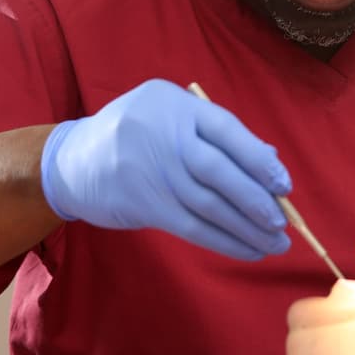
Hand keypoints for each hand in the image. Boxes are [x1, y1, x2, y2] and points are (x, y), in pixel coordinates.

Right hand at [40, 79, 291, 259]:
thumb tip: (269, 163)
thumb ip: (214, 133)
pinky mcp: (143, 205)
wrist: (71, 161)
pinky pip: (191, 227)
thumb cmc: (135, 135)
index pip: (226, 129)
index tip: (283, 184)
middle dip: (255, 200)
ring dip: (246, 228)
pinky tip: (247, 250)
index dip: (258, 158)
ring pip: (208, 205)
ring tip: (273, 243)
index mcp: (173, 104)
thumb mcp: (169, 116)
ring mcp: (150, 171)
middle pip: (219, 171)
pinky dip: (223, 241)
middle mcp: (161, 134)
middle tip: (281, 222)